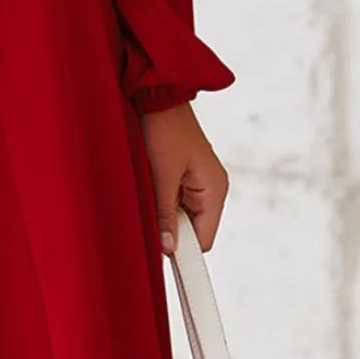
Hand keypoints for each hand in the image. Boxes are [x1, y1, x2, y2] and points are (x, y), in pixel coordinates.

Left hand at [139, 101, 227, 254]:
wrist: (156, 93)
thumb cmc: (163, 127)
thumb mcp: (162, 173)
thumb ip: (164, 212)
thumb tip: (167, 247)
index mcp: (215, 189)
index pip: (203, 240)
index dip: (184, 254)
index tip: (164, 264)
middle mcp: (210, 188)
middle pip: (191, 230)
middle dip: (168, 230)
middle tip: (144, 221)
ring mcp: (196, 181)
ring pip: (178, 216)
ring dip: (160, 213)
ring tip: (144, 193)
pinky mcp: (182, 175)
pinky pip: (171, 200)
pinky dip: (158, 201)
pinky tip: (145, 187)